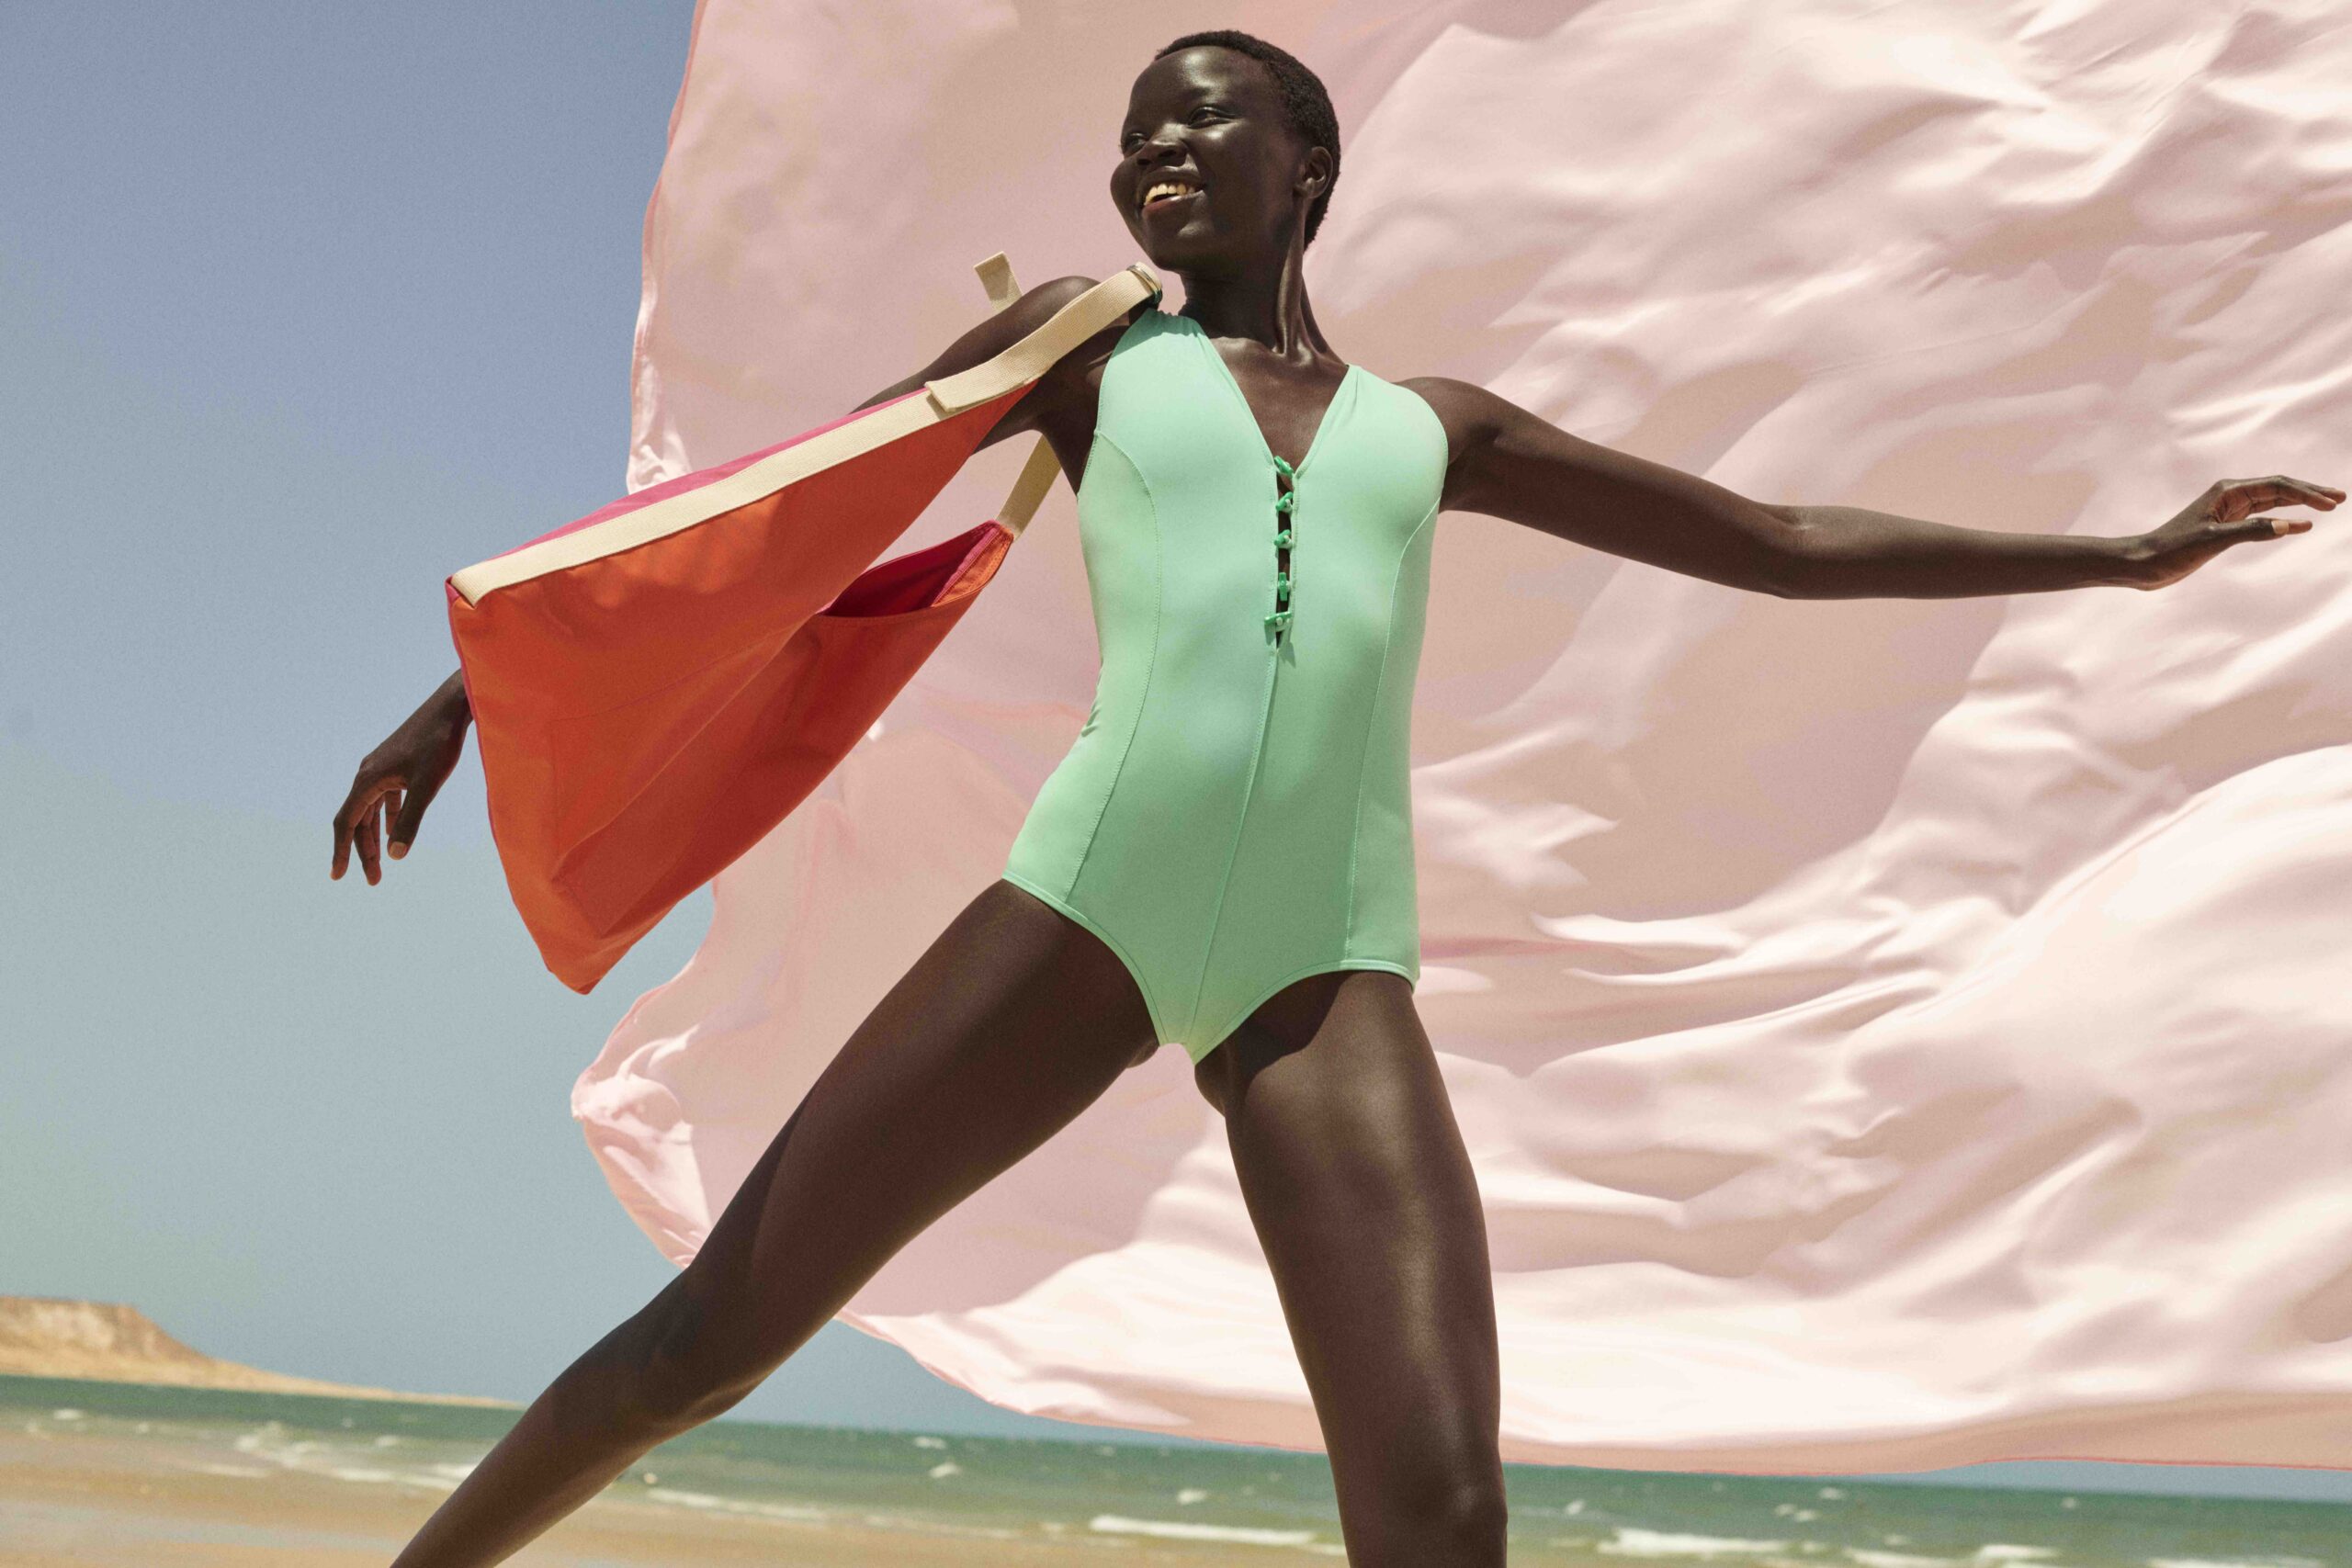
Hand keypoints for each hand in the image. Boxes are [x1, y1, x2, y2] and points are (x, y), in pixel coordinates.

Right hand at [331, 673, 470, 884]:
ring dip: (374, 837)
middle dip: (363, 851)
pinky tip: (392, 834)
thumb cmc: (439, 744)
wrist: (451, 708)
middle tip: (374, 880)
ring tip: (383, 864)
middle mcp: (367, 773)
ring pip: (370, 810)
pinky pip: (384, 798)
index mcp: (368, 779)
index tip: (338, 876)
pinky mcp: (395, 764)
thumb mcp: (427, 786)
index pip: (346, 823)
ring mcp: (380, 768)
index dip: (341, 851)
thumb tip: (395, 855)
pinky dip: (386, 818)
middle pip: (357, 820)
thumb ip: (410, 820)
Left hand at [2127, 474, 2340, 589]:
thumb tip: (2289, 526)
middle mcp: (2230, 496)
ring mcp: (2229, 510)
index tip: (2331, 504)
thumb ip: (2251, 531)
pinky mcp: (2226, 526)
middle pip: (2279, 489)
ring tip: (2329, 505)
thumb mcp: (2213, 540)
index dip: (2306, 493)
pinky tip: (2301, 526)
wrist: (2145, 563)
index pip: (2277, 486)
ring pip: (2274, 502)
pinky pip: (2262, 518)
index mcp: (2228, 491)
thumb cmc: (2172, 549)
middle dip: (2310, 493)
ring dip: (2300, 504)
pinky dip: (2283, 521)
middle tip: (2340, 498)